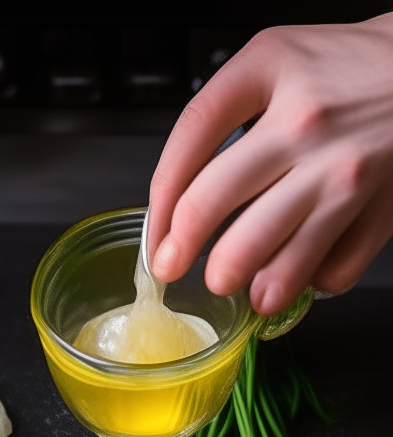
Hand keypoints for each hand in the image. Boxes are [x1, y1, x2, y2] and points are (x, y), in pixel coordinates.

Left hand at [149, 15, 392, 316]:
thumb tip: (174, 210)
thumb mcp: (273, 63)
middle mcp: (306, 120)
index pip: (188, 141)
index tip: (155, 236)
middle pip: (210, 204)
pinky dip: (306, 283)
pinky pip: (330, 271)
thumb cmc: (342, 69)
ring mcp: (345, 168)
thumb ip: (222, 121)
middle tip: (174, 267)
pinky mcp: (383, 208)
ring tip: (230, 280)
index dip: (159, 202)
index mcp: (270, 69)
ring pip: (268, 254)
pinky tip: (296, 269)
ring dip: (238, 282)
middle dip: (180, 252)